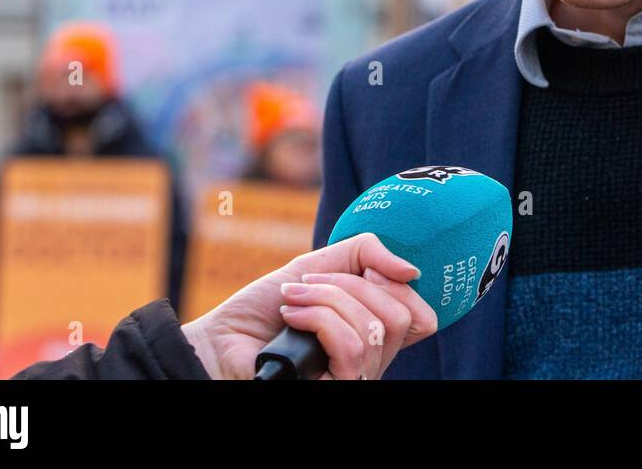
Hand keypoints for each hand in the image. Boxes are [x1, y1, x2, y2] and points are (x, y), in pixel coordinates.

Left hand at [180, 232, 437, 379]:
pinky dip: (318, 318)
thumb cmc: (265, 308)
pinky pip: (351, 346)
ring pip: (373, 328)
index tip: (359, 272)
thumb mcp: (319, 263)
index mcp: (376, 332)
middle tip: (311, 284)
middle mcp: (373, 360)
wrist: (220, 339)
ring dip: (326, 300)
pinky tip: (291, 318)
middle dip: (351, 286)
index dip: (397, 286)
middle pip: (401, 316)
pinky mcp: (337, 387)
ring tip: (292, 302)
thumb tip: (411, 269)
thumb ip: (365, 253)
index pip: (421, 317)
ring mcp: (355, 376)